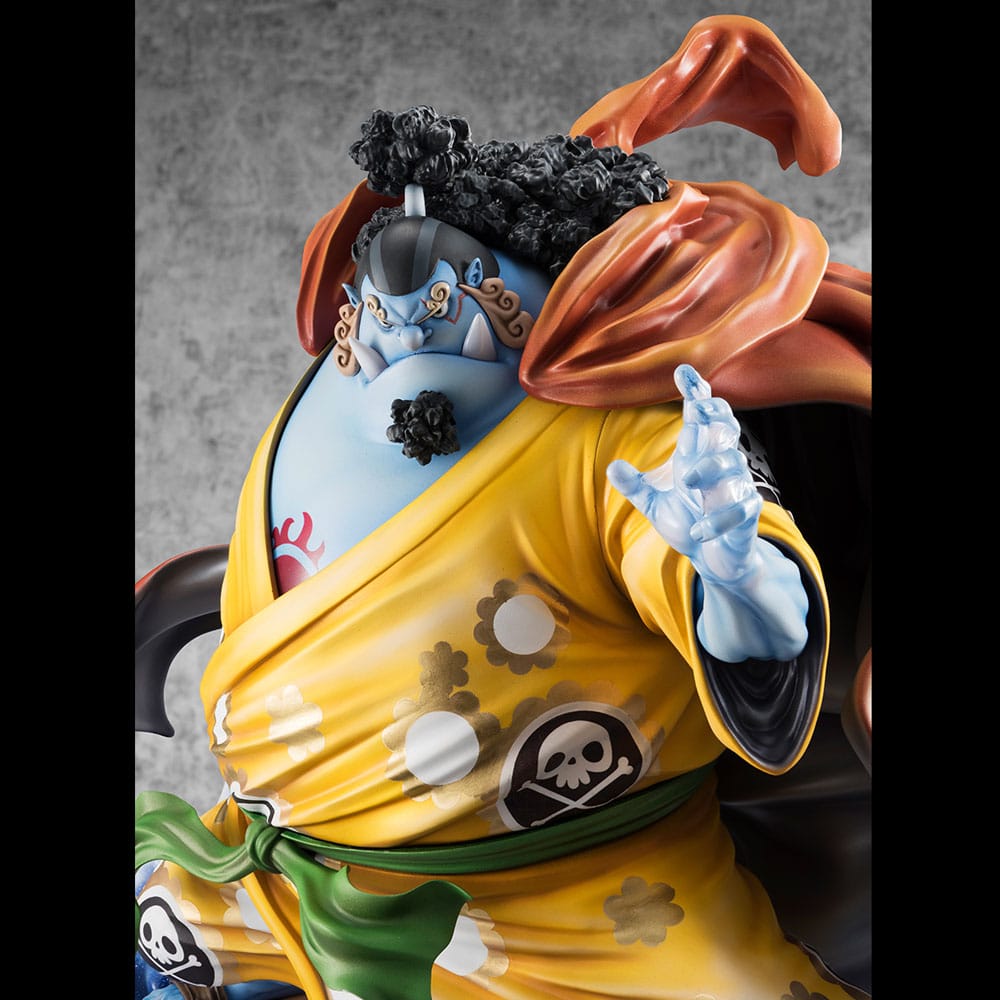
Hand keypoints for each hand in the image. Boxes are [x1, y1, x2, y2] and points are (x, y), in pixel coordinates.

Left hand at [607, 364, 760, 584]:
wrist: (713, 559)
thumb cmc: (689, 523)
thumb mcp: (655, 505)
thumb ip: (636, 486)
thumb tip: (611, 466)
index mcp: (697, 457)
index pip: (700, 418)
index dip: (695, 393)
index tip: (682, 371)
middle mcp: (719, 466)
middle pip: (725, 428)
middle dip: (714, 415)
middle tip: (697, 408)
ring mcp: (735, 489)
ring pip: (732, 465)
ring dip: (710, 469)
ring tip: (687, 481)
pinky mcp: (746, 515)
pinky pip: (740, 509)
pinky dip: (719, 519)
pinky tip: (699, 531)